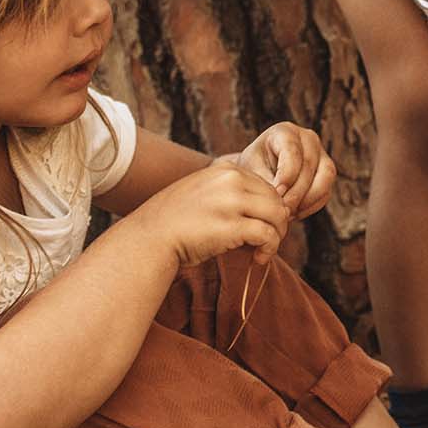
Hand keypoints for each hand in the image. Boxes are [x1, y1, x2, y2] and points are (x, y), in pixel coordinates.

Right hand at [118, 163, 291, 267]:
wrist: (149, 238)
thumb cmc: (175, 221)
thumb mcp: (204, 192)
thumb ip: (232, 193)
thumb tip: (270, 208)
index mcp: (226, 169)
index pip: (266, 186)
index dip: (270, 208)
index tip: (262, 226)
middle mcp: (231, 180)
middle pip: (276, 200)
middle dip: (278, 222)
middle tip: (268, 241)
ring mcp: (232, 202)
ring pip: (277, 216)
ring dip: (277, 236)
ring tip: (264, 250)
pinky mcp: (232, 226)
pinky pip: (267, 235)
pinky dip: (269, 249)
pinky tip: (258, 258)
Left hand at [234, 121, 336, 219]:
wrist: (258, 172)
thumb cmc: (253, 168)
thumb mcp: (252, 171)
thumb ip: (266, 182)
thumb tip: (282, 199)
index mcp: (285, 132)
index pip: (292, 152)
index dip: (286, 175)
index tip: (277, 194)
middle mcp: (308, 139)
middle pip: (309, 166)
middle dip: (296, 192)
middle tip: (282, 211)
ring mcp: (321, 155)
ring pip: (325, 178)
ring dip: (308, 200)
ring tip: (288, 214)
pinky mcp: (326, 174)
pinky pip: (326, 191)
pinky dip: (311, 206)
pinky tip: (294, 214)